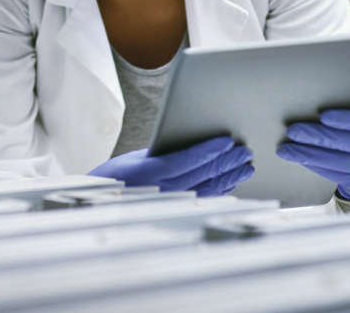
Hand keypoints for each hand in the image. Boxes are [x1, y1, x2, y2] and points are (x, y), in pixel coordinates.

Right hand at [89, 136, 254, 196]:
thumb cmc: (116, 176)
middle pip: (204, 173)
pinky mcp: (177, 209)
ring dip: (230, 176)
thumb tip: (191, 144)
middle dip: (227, 161)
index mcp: (152, 172)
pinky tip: (231, 183)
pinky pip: (205, 199)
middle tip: (244, 151)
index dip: (211, 150)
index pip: (189, 159)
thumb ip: (163, 152)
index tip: (227, 140)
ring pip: (209, 188)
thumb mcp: (135, 157)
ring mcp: (173, 201)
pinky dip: (221, 190)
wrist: (104, 203)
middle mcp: (165, 189)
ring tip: (245, 166)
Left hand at [276, 107, 349, 203]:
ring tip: (289, 149)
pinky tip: (302, 159)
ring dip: (313, 155)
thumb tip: (315, 98)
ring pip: (347, 165)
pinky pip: (342, 177)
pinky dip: (319, 167)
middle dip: (321, 138)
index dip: (348, 120)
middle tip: (294, 131)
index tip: (323, 115)